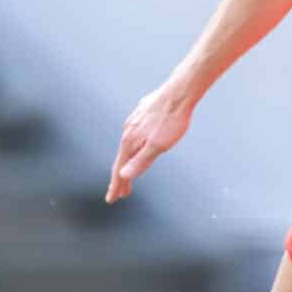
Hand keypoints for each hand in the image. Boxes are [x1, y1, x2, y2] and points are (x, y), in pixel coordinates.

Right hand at [105, 84, 193, 201]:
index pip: (120, 169)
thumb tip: (124, 175)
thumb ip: (141, 161)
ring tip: (131, 172)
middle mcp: (128, 131)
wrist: (180, 91)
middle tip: (122, 194)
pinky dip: (134, 147)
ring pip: (128, 146)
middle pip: (122, 159)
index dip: (116, 186)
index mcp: (130, 141)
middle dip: (122, 178)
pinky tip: (140, 146)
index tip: (112, 200)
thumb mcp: (159, 145)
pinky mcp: (143, 114)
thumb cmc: (172, 119)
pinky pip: (134, 135)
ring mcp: (134, 121)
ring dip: (128, 162)